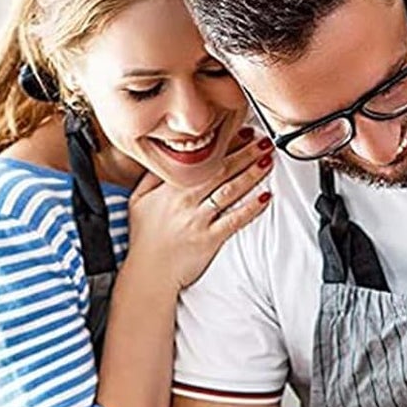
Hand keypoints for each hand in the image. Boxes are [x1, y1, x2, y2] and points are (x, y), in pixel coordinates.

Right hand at [126, 129, 274, 290]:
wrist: (148, 274)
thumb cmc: (144, 238)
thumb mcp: (138, 200)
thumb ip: (153, 177)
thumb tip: (168, 157)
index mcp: (169, 188)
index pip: (201, 159)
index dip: (224, 144)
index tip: (242, 132)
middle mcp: (185, 200)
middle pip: (220, 170)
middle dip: (245, 153)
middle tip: (263, 140)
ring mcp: (198, 219)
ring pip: (229, 190)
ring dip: (251, 174)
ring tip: (267, 160)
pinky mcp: (209, 239)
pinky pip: (234, 220)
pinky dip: (251, 208)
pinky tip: (265, 196)